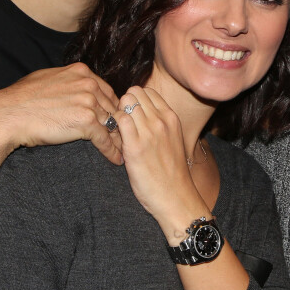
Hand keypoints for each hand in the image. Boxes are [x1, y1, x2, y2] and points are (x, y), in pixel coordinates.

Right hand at [0, 62, 122, 164]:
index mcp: (81, 72)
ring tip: (124, 150)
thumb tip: (72, 86)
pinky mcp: (86, 122)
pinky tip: (115, 159)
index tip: (113, 119)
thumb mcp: (47, 78)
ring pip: (112, 123)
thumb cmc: (21, 98)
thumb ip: (67, 81)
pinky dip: (111, 151)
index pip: (106, 91)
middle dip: (118, 123)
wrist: (8, 114)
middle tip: (124, 137)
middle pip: (112, 106)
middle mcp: (88, 84)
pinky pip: (105, 139)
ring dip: (118, 139)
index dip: (110, 107)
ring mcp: (88, 102)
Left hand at [113, 86, 205, 227]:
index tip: (131, 115)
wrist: (176, 198)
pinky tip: (115, 140)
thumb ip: (160, 124)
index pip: (147, 91)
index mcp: (171, 117)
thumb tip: (142, 113)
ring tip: (118, 132)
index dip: (134, 100)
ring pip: (126, 102)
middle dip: (124, 104)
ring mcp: (149, 132)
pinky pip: (119, 120)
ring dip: (117, 113)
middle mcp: (161, 120)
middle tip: (122, 123)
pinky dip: (113, 125)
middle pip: (134, 92)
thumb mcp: (173, 140)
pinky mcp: (135, 146)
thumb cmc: (171, 173)